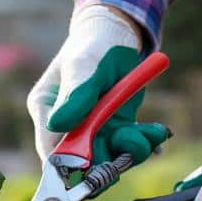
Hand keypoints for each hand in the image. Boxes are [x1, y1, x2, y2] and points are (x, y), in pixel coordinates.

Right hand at [27, 5, 169, 173]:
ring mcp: (91, 131)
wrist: (116, 34)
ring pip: (108, 159)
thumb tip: (58, 124)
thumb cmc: (92, 45)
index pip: (51, 151)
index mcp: (47, 112)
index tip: (93, 165)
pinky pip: (126, 148)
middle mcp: (66, 127)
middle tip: (132, 145)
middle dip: (108, 161)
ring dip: (130, 152)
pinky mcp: (113, 130)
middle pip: (81, 163)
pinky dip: (143, 143)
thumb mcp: (83, 64)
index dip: (69, 166)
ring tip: (148, 134)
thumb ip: (75, 95)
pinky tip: (155, 131)